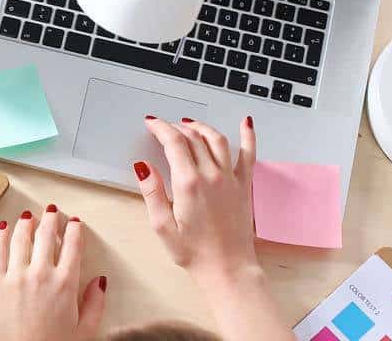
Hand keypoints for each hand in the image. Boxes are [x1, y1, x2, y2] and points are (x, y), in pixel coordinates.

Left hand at [0, 205, 106, 340]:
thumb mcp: (85, 331)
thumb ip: (95, 303)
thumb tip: (99, 281)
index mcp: (65, 284)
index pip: (73, 246)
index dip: (74, 230)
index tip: (74, 223)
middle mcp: (40, 274)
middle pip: (46, 236)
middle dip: (51, 219)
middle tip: (52, 212)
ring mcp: (15, 277)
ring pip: (21, 238)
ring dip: (26, 223)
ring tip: (29, 216)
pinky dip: (0, 236)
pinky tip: (3, 228)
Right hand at [137, 116, 292, 340]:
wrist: (228, 268)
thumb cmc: (195, 253)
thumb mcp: (162, 226)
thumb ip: (152, 192)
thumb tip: (143, 167)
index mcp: (189, 184)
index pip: (173, 143)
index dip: (160, 128)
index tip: (152, 123)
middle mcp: (212, 176)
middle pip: (193, 137)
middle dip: (176, 127)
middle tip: (165, 127)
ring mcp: (231, 179)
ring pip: (217, 139)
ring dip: (201, 127)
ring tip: (189, 124)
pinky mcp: (244, 186)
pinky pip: (248, 154)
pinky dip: (248, 135)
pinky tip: (245, 123)